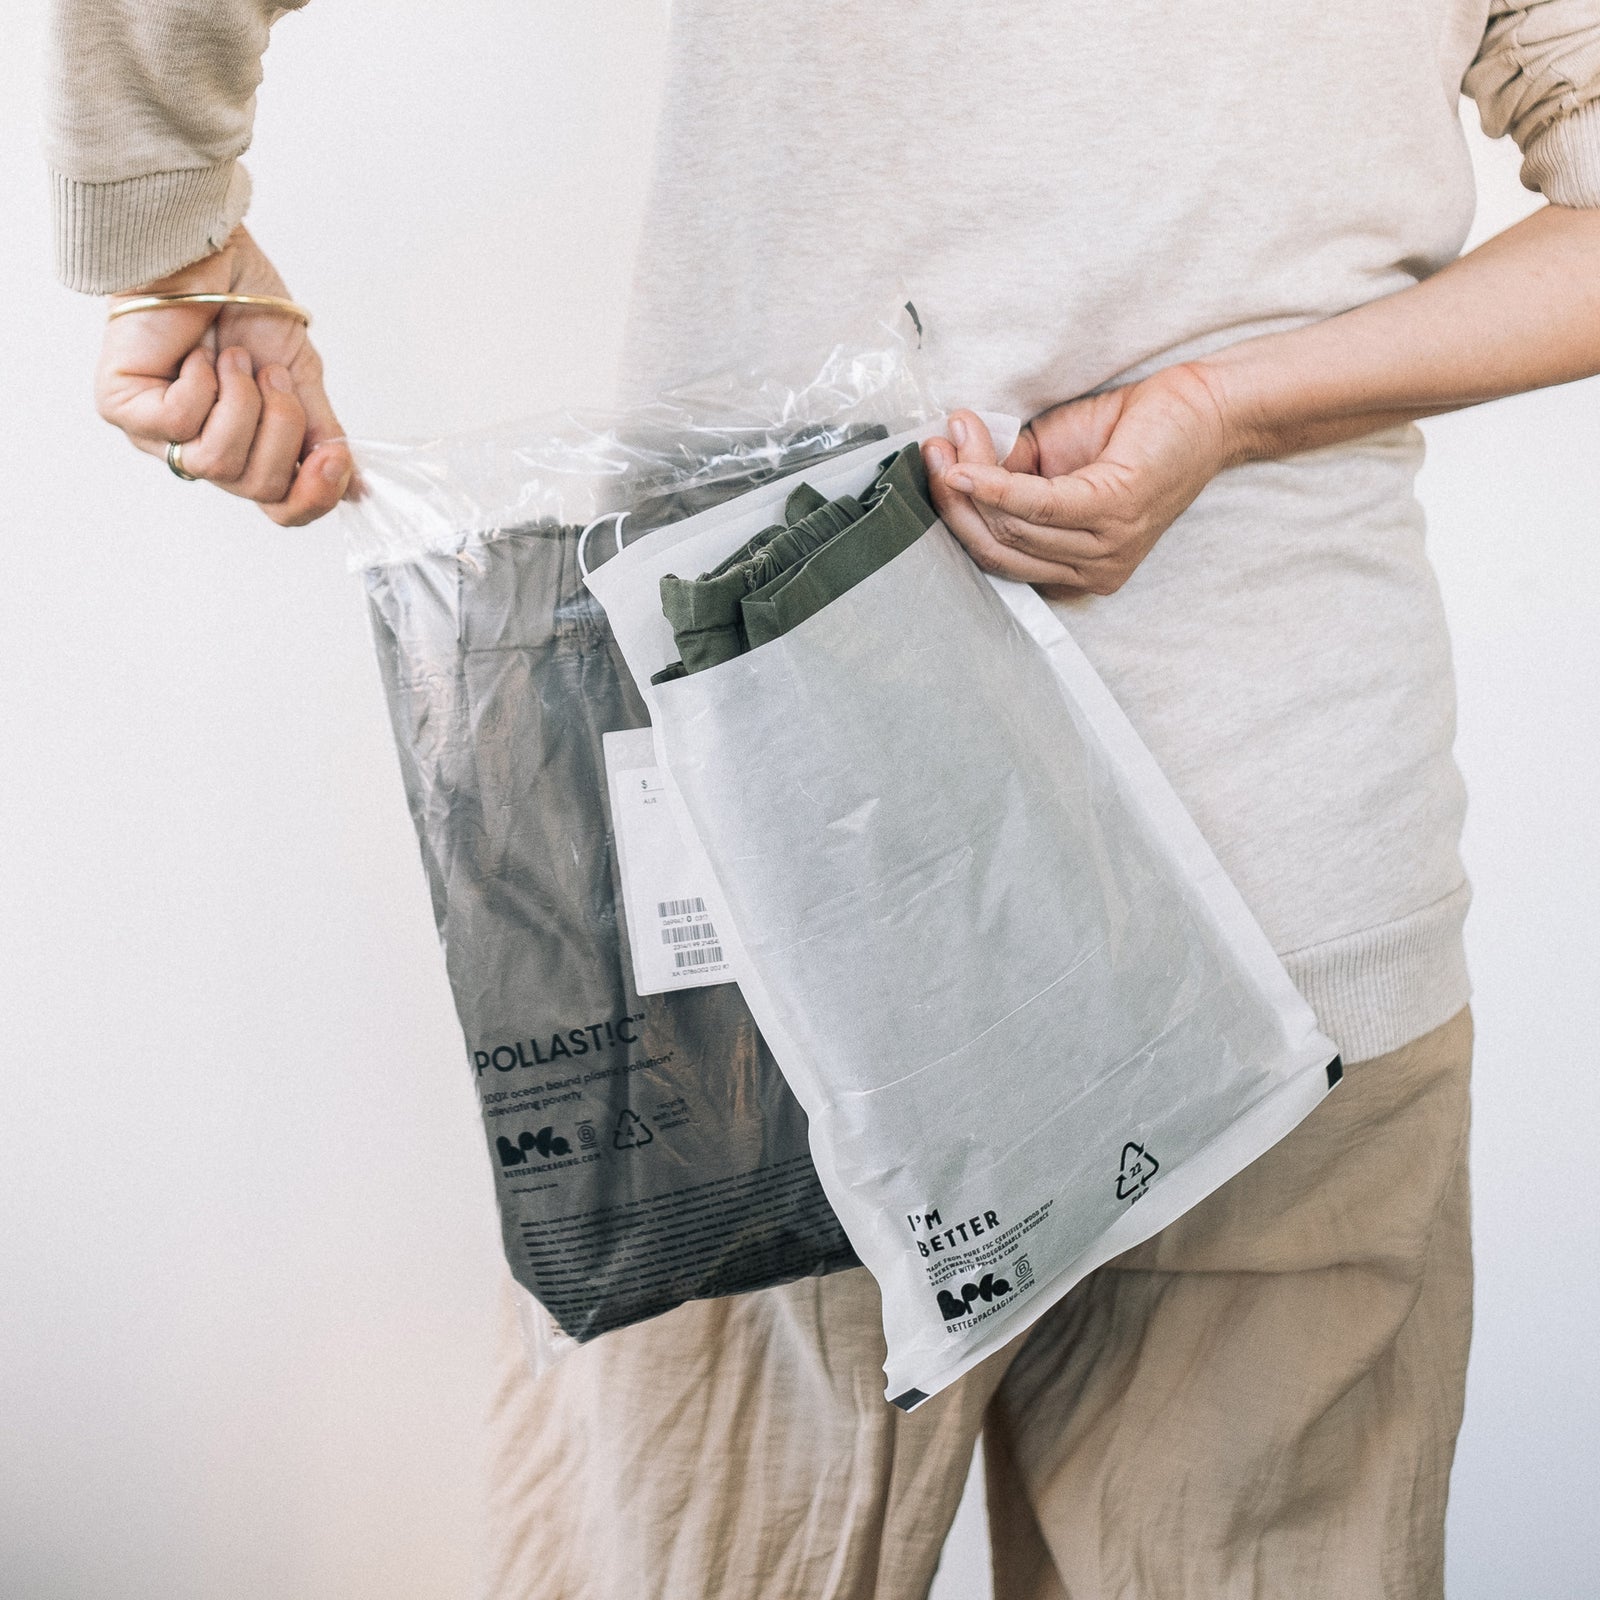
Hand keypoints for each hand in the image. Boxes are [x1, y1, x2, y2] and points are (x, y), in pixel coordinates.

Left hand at [95, 226, 351, 526]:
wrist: (206, 251)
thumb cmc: (246, 306)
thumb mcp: (300, 377)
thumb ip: (322, 434)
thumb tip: (355, 487)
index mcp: (248, 450)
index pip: (281, 508)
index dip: (313, 495)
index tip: (334, 458)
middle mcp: (203, 452)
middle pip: (257, 488)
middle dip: (280, 429)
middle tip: (272, 374)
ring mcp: (159, 436)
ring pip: (217, 462)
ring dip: (241, 401)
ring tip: (233, 358)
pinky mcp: (123, 409)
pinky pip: (180, 422)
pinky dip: (202, 382)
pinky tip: (196, 355)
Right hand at [923, 362, 1233, 596]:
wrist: (1206, 408)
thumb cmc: (1133, 432)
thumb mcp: (1052, 458)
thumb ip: (1008, 474)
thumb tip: (956, 464)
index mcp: (1078, 568)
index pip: (999, 556)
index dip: (957, 515)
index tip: (933, 466)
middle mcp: (1093, 570)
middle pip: (997, 547)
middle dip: (954, 501)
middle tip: (933, 452)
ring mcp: (1106, 548)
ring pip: (1011, 526)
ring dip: (972, 478)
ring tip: (954, 437)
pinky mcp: (1114, 512)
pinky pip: (1038, 505)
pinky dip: (996, 484)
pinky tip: (969, 464)